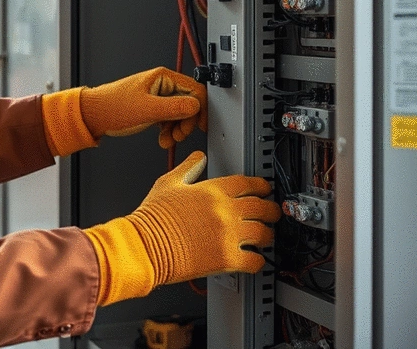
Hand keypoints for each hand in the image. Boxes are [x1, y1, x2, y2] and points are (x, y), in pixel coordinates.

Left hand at [80, 67, 206, 148]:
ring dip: (177, 129)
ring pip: (180, 113)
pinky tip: (163, 139)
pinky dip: (169, 131)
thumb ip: (174, 108)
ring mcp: (157, 96)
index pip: (195, 90)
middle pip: (189, 103)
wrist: (93, 115)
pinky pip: (170, 119)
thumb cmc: (112, 107)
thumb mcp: (147, 109)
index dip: (201, 109)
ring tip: (168, 140)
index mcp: (163, 77)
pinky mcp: (152, 108)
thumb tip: (196, 106)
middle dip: (186, 123)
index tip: (201, 126)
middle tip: (179, 135)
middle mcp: (162, 85)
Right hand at [83, 151, 280, 304]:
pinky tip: (254, 259)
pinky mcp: (227, 259)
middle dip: (271, 210)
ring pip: (264, 233)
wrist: (145, 245)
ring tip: (263, 237)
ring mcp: (228, 235)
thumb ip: (188, 168)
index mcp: (212, 190)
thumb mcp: (167, 183)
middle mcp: (224, 211)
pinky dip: (258, 260)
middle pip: (263, 207)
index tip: (264, 189)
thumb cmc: (152, 218)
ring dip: (266, 235)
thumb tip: (198, 157)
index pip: (248, 183)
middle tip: (271, 213)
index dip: (261, 186)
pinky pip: (256, 260)